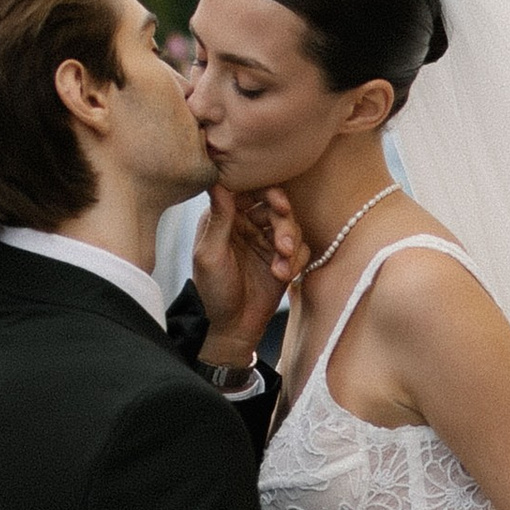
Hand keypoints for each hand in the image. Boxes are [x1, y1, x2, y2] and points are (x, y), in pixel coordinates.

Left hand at [193, 185, 297, 367]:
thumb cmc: (211, 292)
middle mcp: (248, 225)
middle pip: (276, 207)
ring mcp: (266, 242)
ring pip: (292, 226)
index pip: (249, 191)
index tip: (279, 204)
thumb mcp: (209, 254)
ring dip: (292, 243)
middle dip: (284, 223)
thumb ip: (218, 218)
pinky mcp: (283, 260)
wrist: (229, 328)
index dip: (268, 193)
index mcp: (225, 217)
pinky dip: (296, 261)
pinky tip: (284, 275)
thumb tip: (217, 181)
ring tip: (282, 265)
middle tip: (284, 243)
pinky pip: (300, 250)